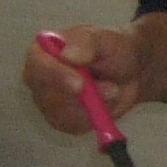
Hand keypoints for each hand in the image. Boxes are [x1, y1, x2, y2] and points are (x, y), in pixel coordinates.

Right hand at [21, 19, 166, 135]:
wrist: (129, 72)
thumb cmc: (112, 50)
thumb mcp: (105, 40)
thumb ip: (85, 43)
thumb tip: (65, 54)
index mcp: (44, 50)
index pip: (36, 64)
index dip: (55, 75)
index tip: (80, 83)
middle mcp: (40, 77)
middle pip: (44, 94)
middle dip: (78, 98)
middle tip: (111, 90)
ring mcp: (48, 101)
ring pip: (62, 114)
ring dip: (93, 105)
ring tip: (113, 90)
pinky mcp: (62, 120)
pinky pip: (73, 126)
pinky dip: (94, 117)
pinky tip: (105, 103)